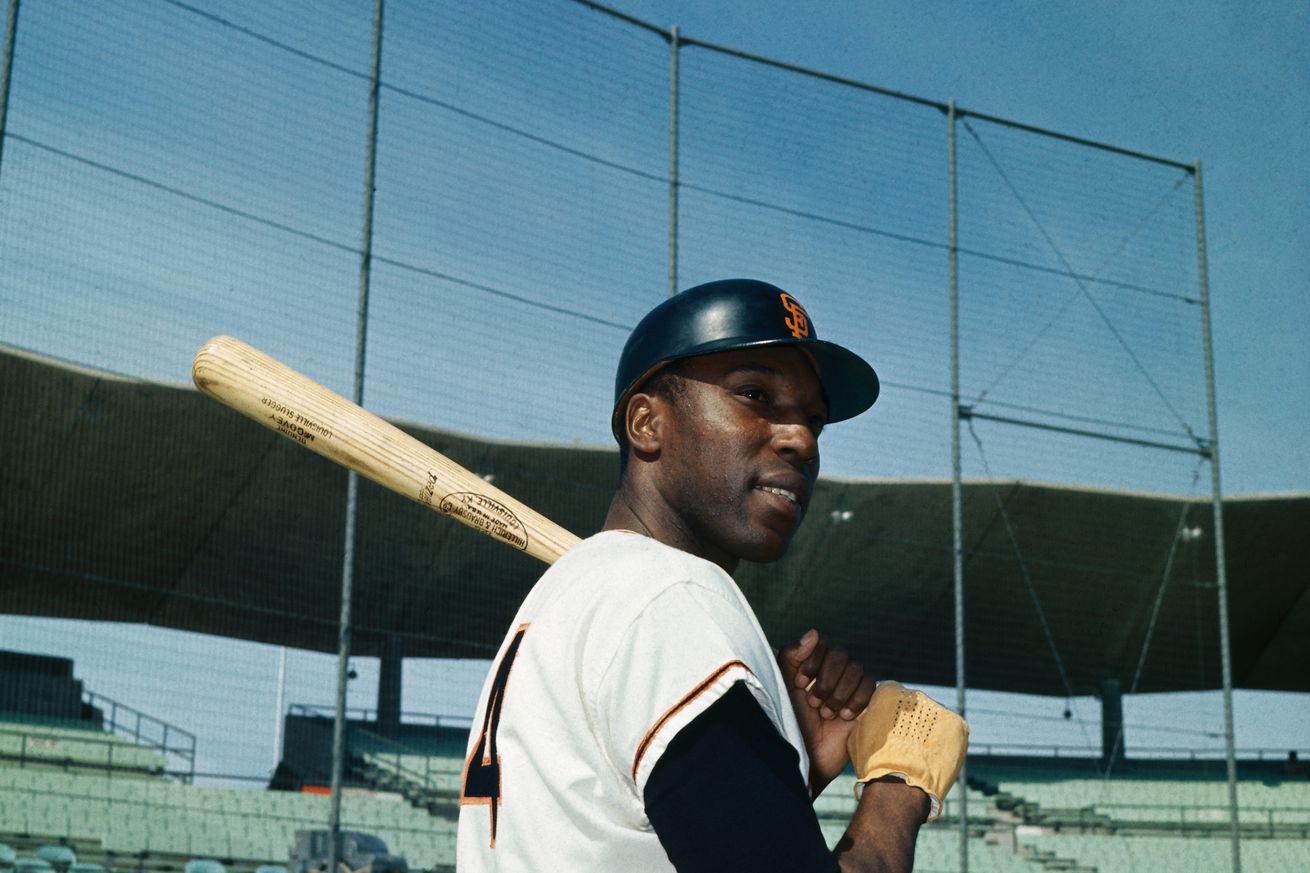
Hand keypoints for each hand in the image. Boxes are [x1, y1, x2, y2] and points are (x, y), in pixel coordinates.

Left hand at [777, 628, 875, 796]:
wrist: (807, 756)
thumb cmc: (791, 722)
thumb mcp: (784, 688)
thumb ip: (792, 657)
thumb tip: (814, 633)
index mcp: (811, 664)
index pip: (821, 644)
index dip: (812, 663)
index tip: (800, 685)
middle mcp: (832, 671)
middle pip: (840, 654)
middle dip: (826, 681)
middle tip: (814, 704)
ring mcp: (850, 684)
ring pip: (856, 669)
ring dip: (840, 693)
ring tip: (827, 714)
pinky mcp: (865, 700)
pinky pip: (870, 685)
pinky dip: (857, 700)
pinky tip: (844, 717)